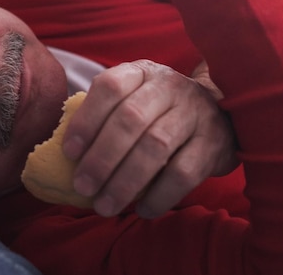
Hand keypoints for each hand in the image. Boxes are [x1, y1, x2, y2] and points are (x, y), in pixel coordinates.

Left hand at [64, 60, 238, 217]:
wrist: (218, 110)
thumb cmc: (158, 110)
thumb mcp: (132, 98)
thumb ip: (103, 116)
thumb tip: (63, 154)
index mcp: (141, 73)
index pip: (110, 87)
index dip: (86, 120)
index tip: (69, 152)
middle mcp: (169, 87)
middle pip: (130, 119)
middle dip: (101, 158)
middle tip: (82, 186)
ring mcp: (195, 113)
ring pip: (156, 147)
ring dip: (125, 181)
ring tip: (105, 205)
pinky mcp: (214, 144)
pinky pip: (184, 173)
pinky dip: (160, 195)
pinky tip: (143, 209)